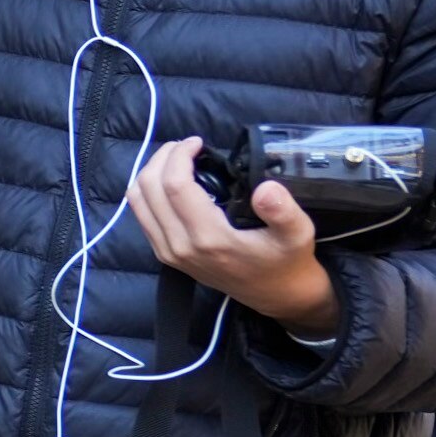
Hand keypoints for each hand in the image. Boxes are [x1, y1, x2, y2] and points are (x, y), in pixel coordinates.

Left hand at [127, 137, 340, 337]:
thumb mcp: (298, 234)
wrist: (273, 294)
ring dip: (151, 171)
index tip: (197, 142)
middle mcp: (179, 245)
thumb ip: (284, 211)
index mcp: (209, 238)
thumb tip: (266, 188)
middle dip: (162, 157)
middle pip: (148, 188)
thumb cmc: (285, 260)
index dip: (180, 155)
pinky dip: (148, 190)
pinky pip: (141, 214)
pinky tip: (171, 179)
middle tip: (185, 145)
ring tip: (177, 158)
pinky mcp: (163, 253)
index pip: (175, 185)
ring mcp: (167, 251)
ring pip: (137, 200)